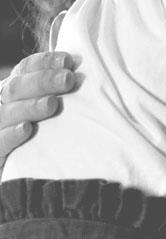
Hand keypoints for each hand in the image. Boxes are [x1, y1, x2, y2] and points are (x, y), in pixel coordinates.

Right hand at [0, 52, 75, 170]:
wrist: (20, 178)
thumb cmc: (40, 142)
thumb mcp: (49, 115)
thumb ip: (58, 96)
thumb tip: (83, 75)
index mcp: (13, 93)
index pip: (24, 70)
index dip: (44, 62)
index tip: (69, 60)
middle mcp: (0, 106)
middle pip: (15, 88)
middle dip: (42, 80)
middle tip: (69, 79)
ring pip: (5, 112)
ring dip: (29, 106)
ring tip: (52, 103)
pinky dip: (11, 134)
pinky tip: (26, 129)